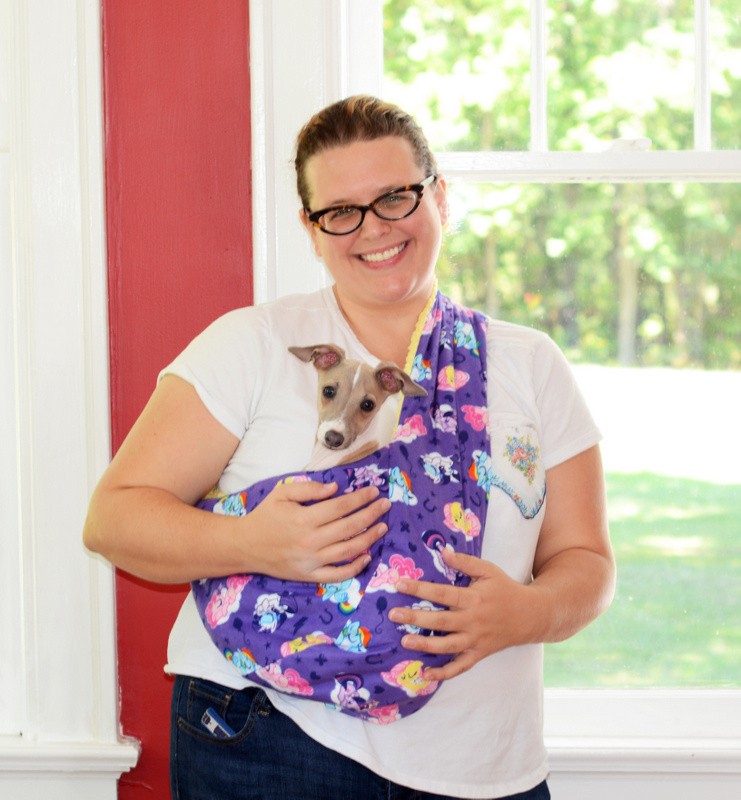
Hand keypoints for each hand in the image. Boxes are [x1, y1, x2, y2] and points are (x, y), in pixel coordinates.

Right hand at [245, 479, 390, 583]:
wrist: (245, 546)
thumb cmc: (265, 516)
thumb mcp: (282, 493)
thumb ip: (308, 488)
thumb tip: (335, 488)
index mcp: (304, 518)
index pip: (341, 506)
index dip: (361, 498)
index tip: (374, 492)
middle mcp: (310, 541)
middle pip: (350, 527)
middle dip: (371, 514)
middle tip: (385, 505)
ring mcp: (311, 561)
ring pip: (348, 551)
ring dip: (369, 538)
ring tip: (382, 527)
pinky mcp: (309, 575)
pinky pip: (337, 575)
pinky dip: (354, 568)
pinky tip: (367, 557)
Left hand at [388, 549, 533, 681]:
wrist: (531, 615)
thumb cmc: (505, 589)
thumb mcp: (488, 570)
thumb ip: (465, 562)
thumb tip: (442, 551)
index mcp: (473, 598)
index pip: (442, 593)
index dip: (419, 589)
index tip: (399, 584)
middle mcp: (473, 621)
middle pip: (441, 621)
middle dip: (416, 618)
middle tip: (393, 615)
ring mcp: (476, 640)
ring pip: (448, 645)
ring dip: (426, 645)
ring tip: (405, 642)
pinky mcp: (479, 653)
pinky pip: (460, 667)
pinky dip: (444, 673)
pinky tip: (426, 674)